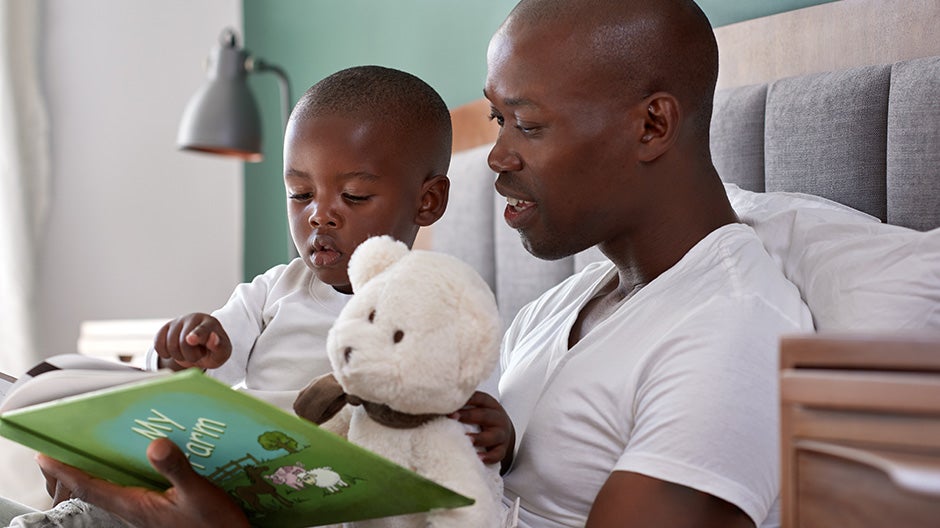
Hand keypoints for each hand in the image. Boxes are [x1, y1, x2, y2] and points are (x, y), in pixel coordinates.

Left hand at [36, 438, 249, 527]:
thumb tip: (156, 445)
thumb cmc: (214, 526)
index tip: (45, 457)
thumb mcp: (198, 494)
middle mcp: (136, 509)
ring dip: (98, 474)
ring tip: (92, 453)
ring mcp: (146, 512)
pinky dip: (123, 476)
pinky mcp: (158, 512)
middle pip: (95, 489)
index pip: (91, 487)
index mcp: (137, 505)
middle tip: (61, 452)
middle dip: (75, 472)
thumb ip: (176, 469)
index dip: (66, 472)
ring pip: (111, 491)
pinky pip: (130, 491)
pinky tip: (136, 464)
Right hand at [153, 313, 231, 369]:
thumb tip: (213, 338)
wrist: (202, 348)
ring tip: (188, 353)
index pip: (202, 330)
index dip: (197, 335)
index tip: (190, 339)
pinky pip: (158, 343)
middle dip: (191, 356)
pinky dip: (164, 353)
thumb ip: (219, 346)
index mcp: (210, 323)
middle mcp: (193, 318)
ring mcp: (178, 321)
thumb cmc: (213, 351)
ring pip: (170, 344)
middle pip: (184, 342)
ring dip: (179, 356)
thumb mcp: (222, 353)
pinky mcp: (165, 328)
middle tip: (199, 355)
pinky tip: (173, 353)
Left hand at [450, 391, 514, 471]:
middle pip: (485, 415)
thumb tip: (438, 402)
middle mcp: (498, 418)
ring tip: (467, 439)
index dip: (467, 400)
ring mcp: (502, 434)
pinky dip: (488, 457)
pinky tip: (478, 458)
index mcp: (490, 405)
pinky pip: (497, 453)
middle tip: (453, 417)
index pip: (480, 398)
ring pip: (493, 436)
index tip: (451, 403)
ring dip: (479, 438)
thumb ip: (464, 405)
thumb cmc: (485, 418)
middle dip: (469, 416)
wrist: (505, 432)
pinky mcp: (502, 448)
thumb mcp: (479, 407)